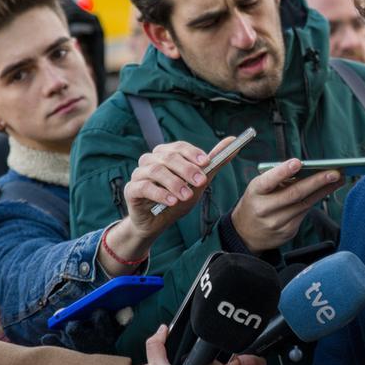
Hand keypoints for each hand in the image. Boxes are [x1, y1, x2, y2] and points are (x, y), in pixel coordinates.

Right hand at [100, 137, 236, 274]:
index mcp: (166, 154)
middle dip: (187, 169)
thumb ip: (214, 163)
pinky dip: (159, 193)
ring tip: (186, 196)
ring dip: (174, 183)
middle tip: (201, 181)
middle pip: (168, 157)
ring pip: (156, 171)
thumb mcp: (198, 183)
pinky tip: (171, 201)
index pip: (179, 147)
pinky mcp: (131, 190)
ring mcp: (139, 174)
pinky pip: (144, 187)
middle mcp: (150, 160)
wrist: (157, 223)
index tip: (206, 163)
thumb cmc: (177, 199)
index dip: (192, 153)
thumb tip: (233, 141)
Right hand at [230, 159, 344, 253]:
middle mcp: (264, 209)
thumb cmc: (256, 203)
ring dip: (324, 190)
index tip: (297, 162)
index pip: (268, 181)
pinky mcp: (287, 232)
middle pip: (294, 194)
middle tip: (335, 172)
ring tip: (338, 179)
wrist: (245, 234)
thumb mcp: (258, 188)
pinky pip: (305, 213)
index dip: (283, 171)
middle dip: (317, 182)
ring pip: (304, 204)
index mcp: (255, 192)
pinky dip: (316, 201)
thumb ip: (276, 179)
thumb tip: (305, 169)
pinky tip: (327, 191)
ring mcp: (276, 223)